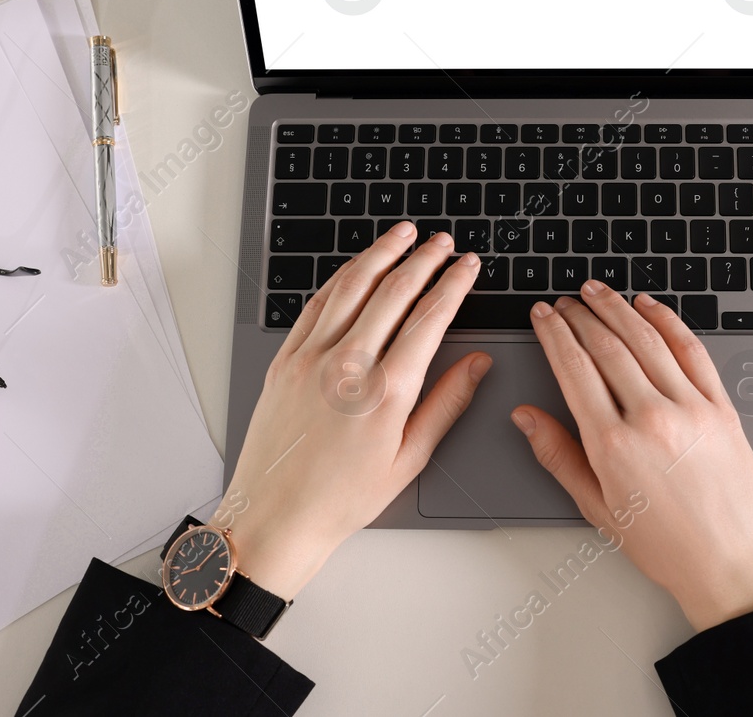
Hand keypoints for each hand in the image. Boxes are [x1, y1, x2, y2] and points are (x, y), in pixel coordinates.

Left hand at [216, 222, 489, 601]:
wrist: (275, 518)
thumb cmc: (342, 499)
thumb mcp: (409, 459)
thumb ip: (446, 403)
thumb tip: (477, 364)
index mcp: (385, 393)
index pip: (430, 318)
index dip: (454, 284)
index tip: (468, 265)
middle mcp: (347, 367)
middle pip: (393, 292)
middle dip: (423, 259)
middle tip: (442, 242)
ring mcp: (310, 359)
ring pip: (352, 287)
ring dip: (381, 254)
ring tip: (403, 235)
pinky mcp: (284, 361)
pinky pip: (316, 305)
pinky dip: (341, 278)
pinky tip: (356, 268)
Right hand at [515, 283, 752, 630]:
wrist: (730, 563)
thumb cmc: (666, 545)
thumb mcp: (597, 507)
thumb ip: (558, 455)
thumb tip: (527, 418)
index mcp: (613, 445)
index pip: (574, 368)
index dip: (553, 334)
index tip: (543, 315)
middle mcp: (651, 418)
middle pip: (606, 346)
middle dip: (579, 316)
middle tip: (565, 302)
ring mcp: (690, 408)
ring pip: (646, 339)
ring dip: (617, 308)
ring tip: (597, 292)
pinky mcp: (722, 407)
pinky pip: (692, 350)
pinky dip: (667, 321)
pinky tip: (649, 306)